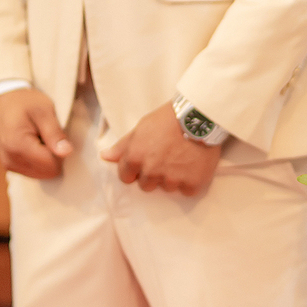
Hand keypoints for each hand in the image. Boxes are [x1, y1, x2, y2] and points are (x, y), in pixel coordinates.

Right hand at [0, 88, 73, 178]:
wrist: (2, 101)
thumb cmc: (24, 102)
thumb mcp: (44, 111)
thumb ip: (55, 133)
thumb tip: (66, 153)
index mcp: (18, 145)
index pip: (52, 165)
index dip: (60, 151)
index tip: (53, 134)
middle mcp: (11, 160)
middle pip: (48, 172)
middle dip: (54, 155)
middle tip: (46, 135)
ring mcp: (9, 165)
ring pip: (43, 174)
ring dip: (46, 158)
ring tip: (38, 138)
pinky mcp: (10, 167)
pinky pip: (35, 172)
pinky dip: (39, 161)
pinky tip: (33, 144)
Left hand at [101, 103, 221, 195]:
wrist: (200, 116)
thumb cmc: (169, 118)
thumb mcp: (142, 127)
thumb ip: (123, 145)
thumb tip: (106, 157)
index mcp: (135, 158)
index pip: (126, 177)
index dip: (135, 170)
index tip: (146, 162)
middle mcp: (151, 172)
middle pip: (146, 185)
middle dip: (154, 175)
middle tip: (167, 158)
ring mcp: (172, 179)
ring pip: (168, 187)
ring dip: (173, 177)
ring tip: (183, 158)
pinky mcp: (192, 183)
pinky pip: (187, 190)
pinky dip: (190, 181)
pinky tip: (193, 166)